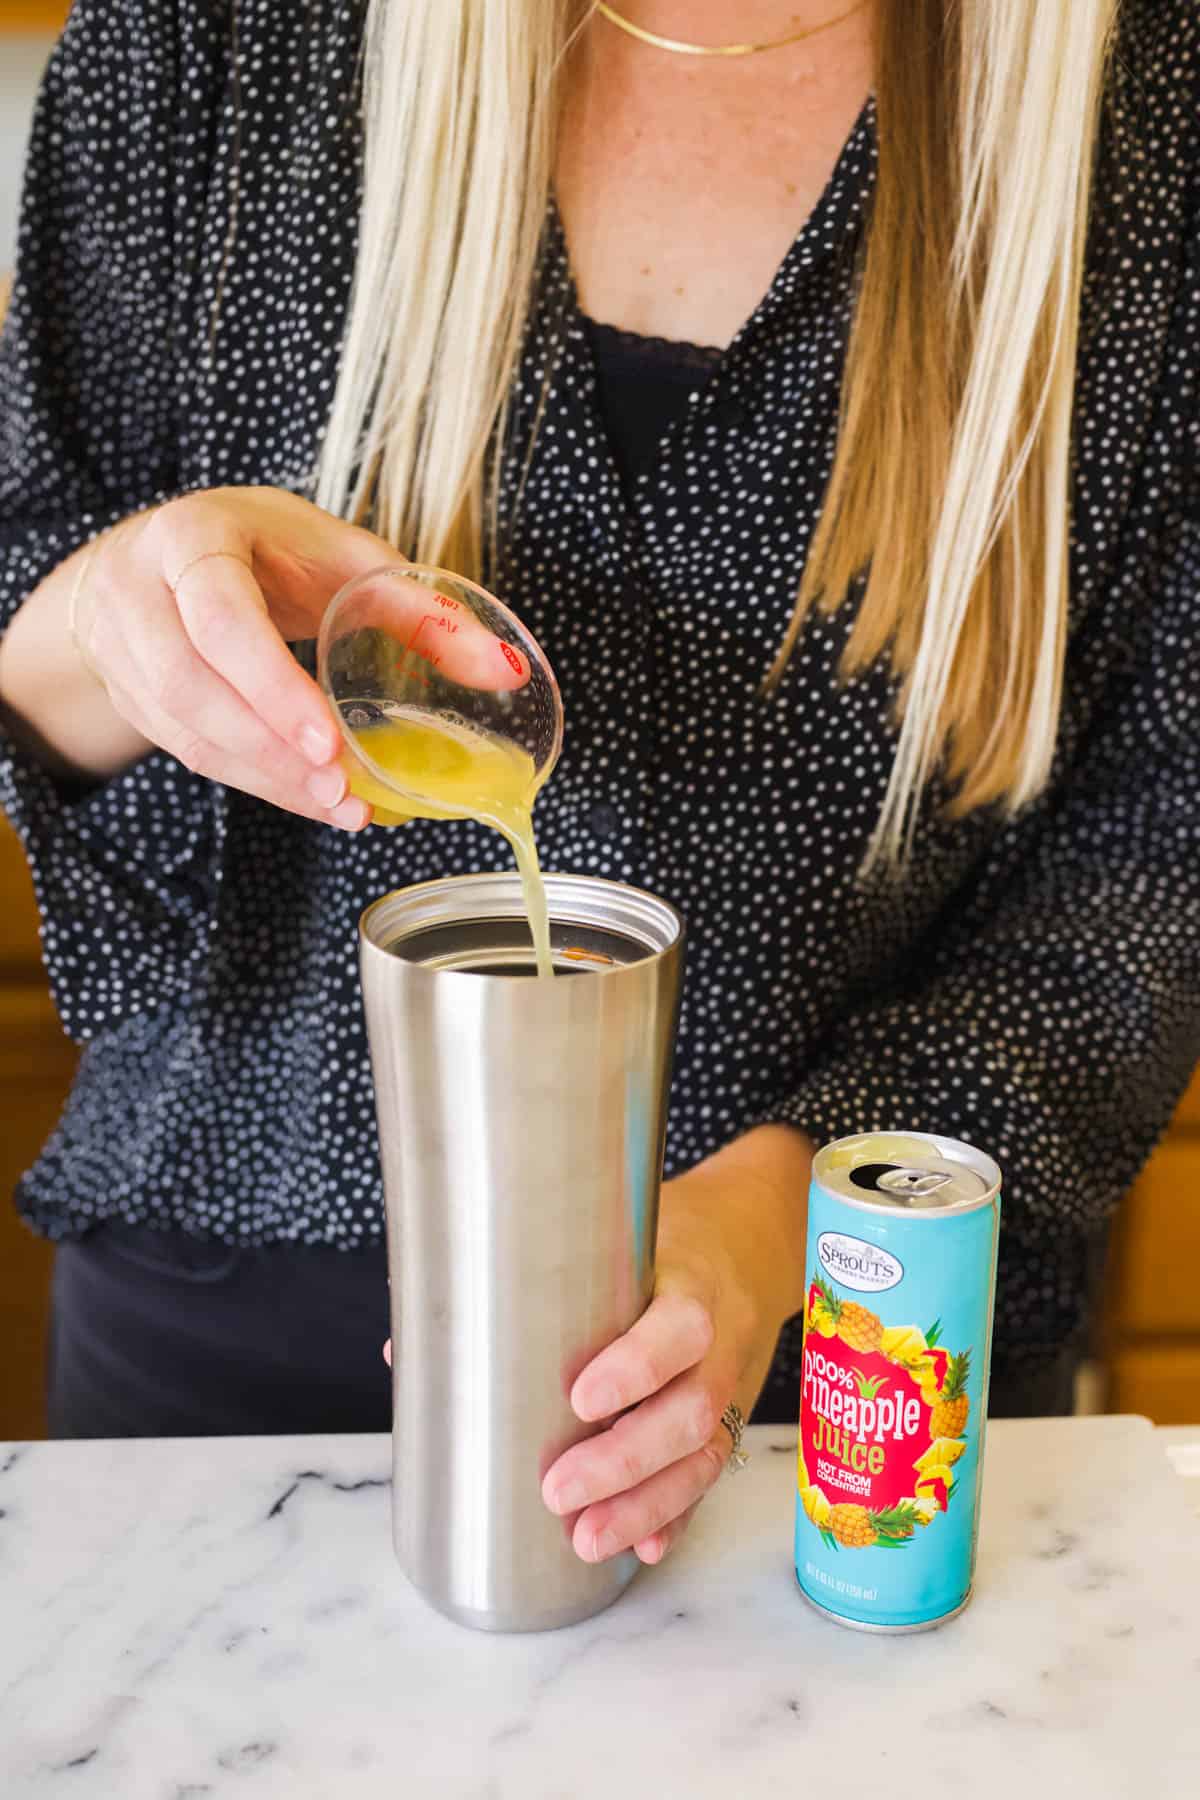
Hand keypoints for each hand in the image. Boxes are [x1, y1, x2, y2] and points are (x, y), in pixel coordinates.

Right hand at [65, 487, 522, 821]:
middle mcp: (140, 592)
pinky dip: (255, 781)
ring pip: (186, 731)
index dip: (271, 686)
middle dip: (271, 749)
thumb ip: (419, 610)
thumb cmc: (263, 550)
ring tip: (339, 806)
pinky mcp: (130, 696)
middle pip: (191, 686)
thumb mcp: (339, 556)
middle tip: (342, 791)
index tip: (328, 742)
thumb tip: (505, 671)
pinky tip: (310, 799)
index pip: (221, 619)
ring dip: (266, 778)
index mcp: (192, 537)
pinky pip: (189, 752)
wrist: (158, 561)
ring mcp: (122, 648)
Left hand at [539, 1126, 810, 1566]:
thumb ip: (517, 1283)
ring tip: (584, 1539)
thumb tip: (399, 1345)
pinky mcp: (727, 1421)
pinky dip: (677, 1517)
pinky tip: (642, 1548)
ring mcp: (727, 1386)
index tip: (578, 1398)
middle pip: (689, 1411)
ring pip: (702, 1455)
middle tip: (556, 1490)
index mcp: (688, 1284)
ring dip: (645, 1505)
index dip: (637, 1367)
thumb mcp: (607, 1237)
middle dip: (624, 1461)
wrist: (749, 1239)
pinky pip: (709, 1478)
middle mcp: (717, 1342)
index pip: (680, 1327)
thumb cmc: (657, 1238)